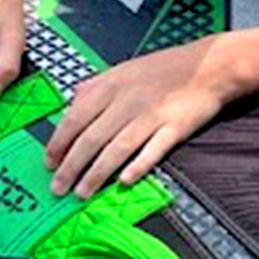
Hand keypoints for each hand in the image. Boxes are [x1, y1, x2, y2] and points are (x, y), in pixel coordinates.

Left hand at [44, 46, 227, 197]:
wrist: (210, 65)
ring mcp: (152, 115)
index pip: (76, 118)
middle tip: (57, 188)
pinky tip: (124, 181)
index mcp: (111, 86)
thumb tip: (71, 101)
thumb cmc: (166, 68)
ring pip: (116, 149)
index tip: (48, 164)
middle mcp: (127, 102)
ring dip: (96, 173)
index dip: (59, 143)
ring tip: (82, 193)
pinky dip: (137, 166)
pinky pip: (153, 150)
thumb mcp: (124, 68)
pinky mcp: (175, 128)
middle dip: (71, 166)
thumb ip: (96, 86)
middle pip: (91, 139)